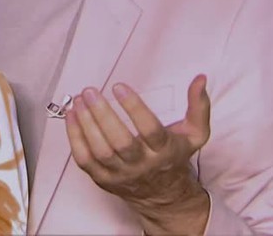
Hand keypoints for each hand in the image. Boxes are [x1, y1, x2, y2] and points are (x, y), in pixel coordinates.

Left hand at [66, 75, 211, 234]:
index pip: (149, 130)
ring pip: (100, 151)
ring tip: (79, 100)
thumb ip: (199, 106)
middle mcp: (141, 165)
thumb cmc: (174, 156)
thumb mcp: (195, 133)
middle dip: (103, 115)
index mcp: (164, 151)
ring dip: (86, 124)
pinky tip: (71, 116)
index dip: (134, 108)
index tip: (119, 87)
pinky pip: (84, 160)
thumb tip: (200, 78)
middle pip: (120, 142)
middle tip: (91, 92)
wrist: (163, 195)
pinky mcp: (103, 179)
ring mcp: (120, 174)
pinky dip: (75, 138)